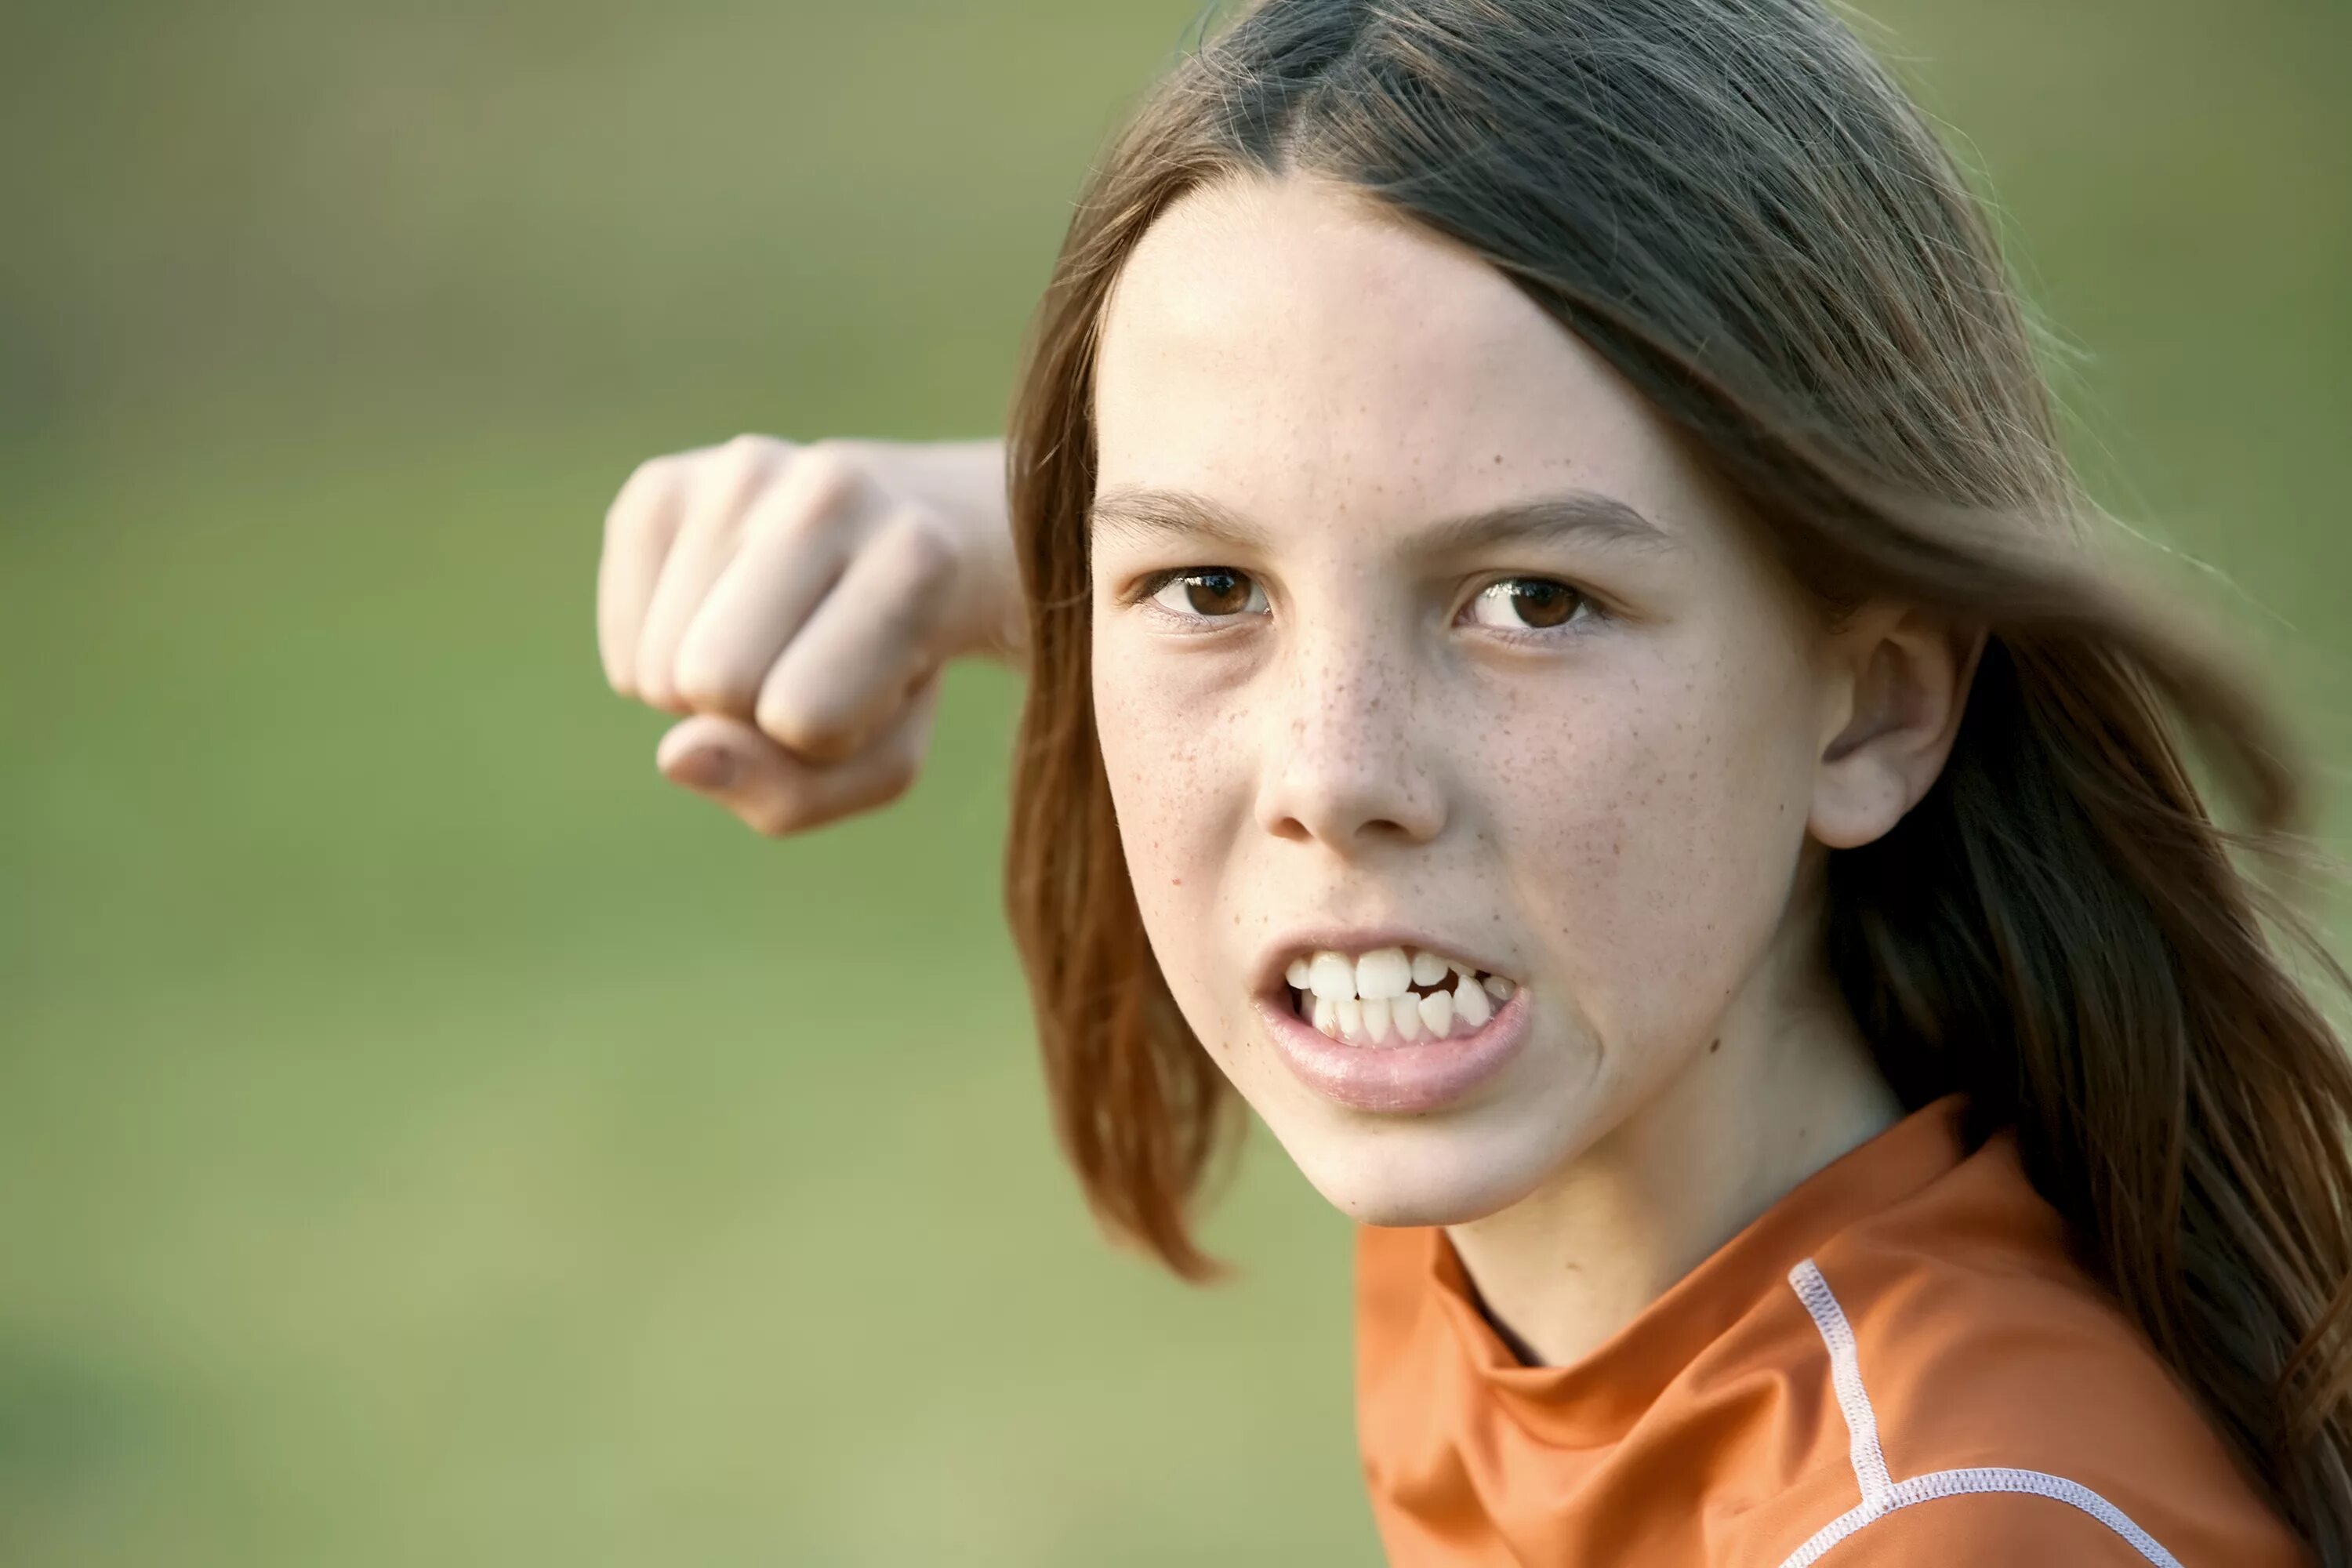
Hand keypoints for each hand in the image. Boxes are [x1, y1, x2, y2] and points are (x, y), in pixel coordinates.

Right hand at [596, 433, 1018, 835]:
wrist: (885, 543)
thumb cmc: (886, 669)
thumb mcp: (880, 759)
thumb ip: (792, 792)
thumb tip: (674, 755)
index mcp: (916, 559)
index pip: (803, 717)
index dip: (821, 738)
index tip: (862, 685)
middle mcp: (830, 491)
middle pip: (715, 682)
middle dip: (747, 711)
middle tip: (807, 661)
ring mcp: (737, 474)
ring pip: (658, 668)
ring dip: (701, 688)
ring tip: (774, 630)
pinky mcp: (660, 485)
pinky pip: (623, 643)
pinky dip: (658, 655)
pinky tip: (719, 608)